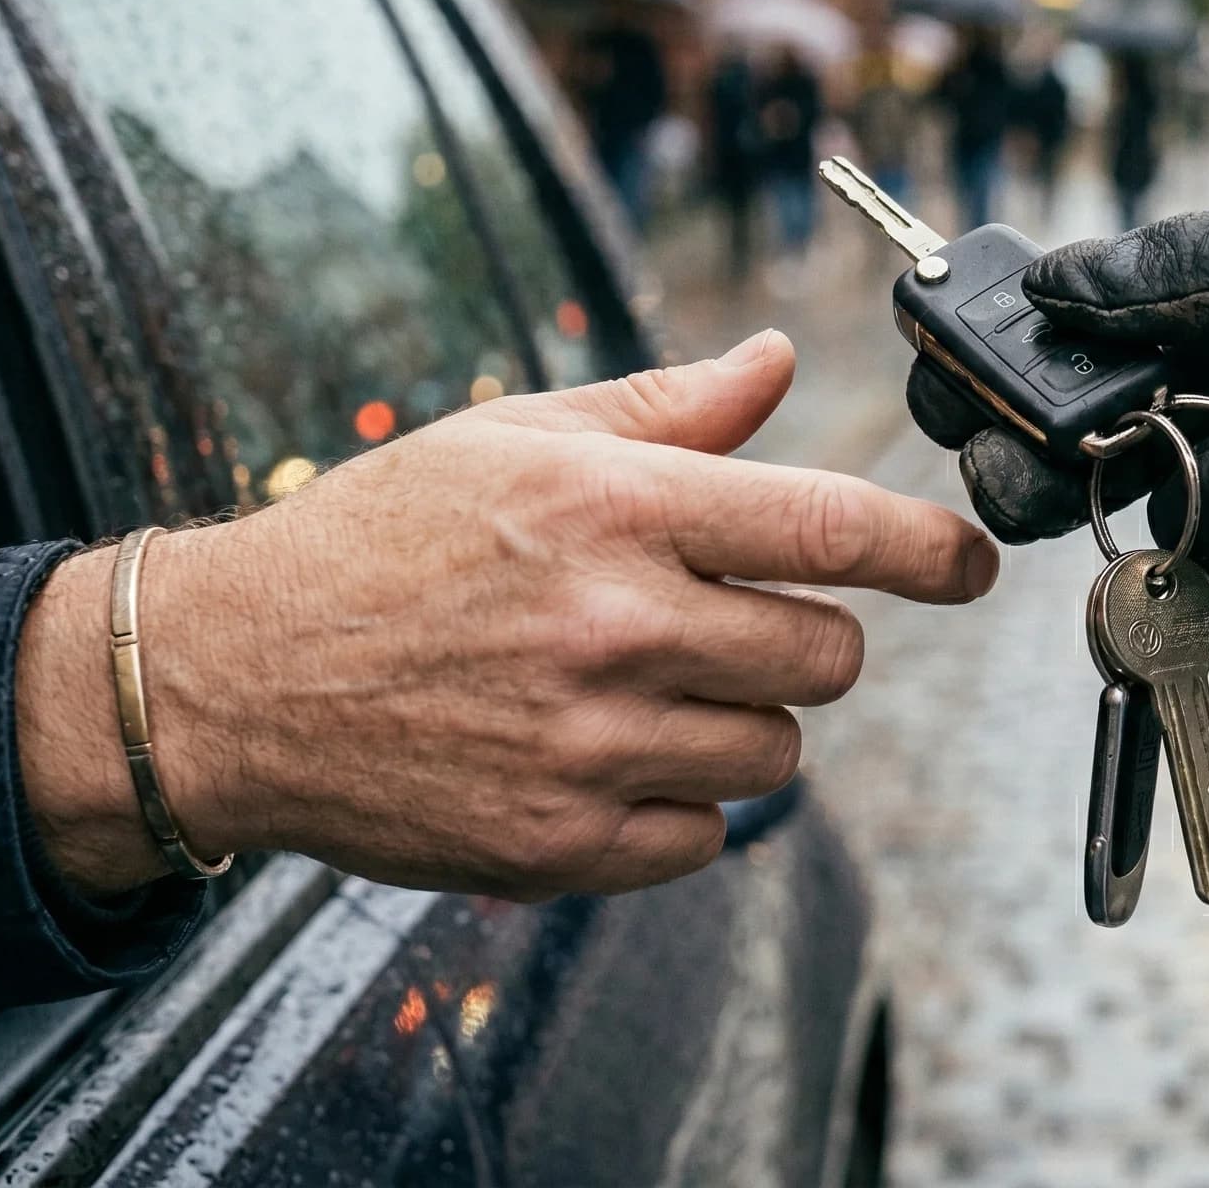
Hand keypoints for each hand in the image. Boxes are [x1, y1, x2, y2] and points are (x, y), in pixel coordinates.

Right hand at [22, 330, 997, 898]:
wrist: (234, 679)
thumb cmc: (381, 542)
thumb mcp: (517, 441)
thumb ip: (667, 410)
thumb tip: (774, 362)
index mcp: (616, 511)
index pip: (829, 528)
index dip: (930, 549)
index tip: (974, 564)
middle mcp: (616, 626)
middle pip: (826, 655)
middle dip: (799, 638)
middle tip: (716, 623)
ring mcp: (590, 746)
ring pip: (773, 751)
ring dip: (734, 721)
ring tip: (635, 689)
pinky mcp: (560, 845)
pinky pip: (702, 838)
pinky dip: (673, 808)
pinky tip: (596, 759)